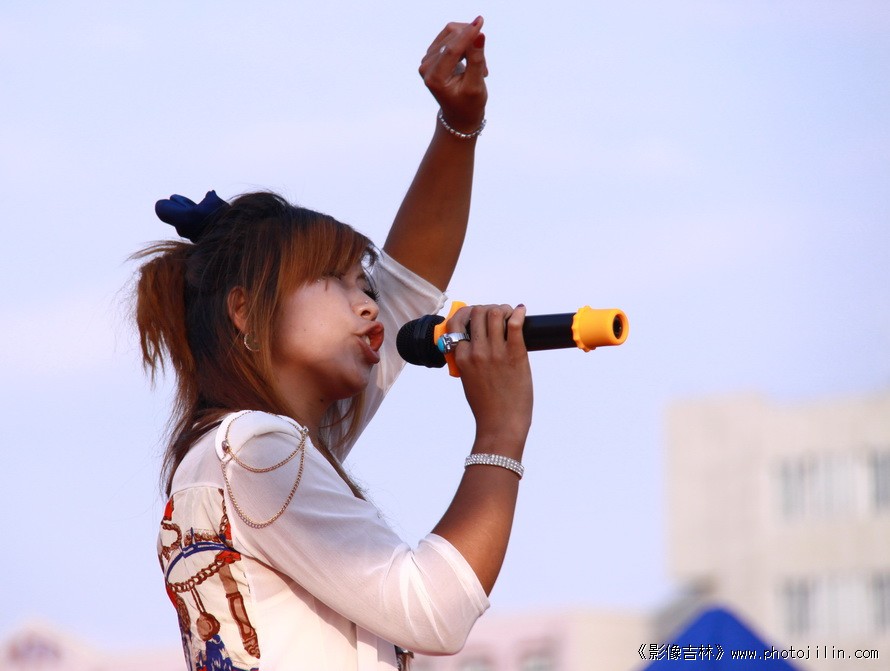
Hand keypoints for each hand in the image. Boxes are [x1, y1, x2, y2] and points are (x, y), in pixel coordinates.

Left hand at [418, 18, 488, 133]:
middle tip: (483, 69)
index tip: (481, 21)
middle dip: (472, 46)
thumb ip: (476, 60)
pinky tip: (470, 61)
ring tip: (477, 68)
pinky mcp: (432, 53)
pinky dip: (465, 43)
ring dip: (470, 45)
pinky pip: (451, 35)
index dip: (467, 35)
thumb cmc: (469, 104)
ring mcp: (427, 59)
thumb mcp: (475, 86)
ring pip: (453, 34)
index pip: (451, 50)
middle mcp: (426, 67)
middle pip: (452, 39)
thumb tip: (479, 34)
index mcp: (434, 78)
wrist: (459, 114)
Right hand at [446, 304, 532, 446]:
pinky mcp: (516, 355)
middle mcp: (476, 351)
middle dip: (487, 309)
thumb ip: (468, 361)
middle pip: (478, 312)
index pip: (458, 322)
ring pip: (495, 313)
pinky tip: (521, 311)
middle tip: (497, 314)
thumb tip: (475, 345)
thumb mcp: (468, 380)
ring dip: (503, 309)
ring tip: (509, 313)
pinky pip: (515, 324)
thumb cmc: (486, 406)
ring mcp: (495, 352)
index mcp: (461, 357)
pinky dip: (518, 313)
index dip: (470, 315)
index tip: (479, 316)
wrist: (501, 424)